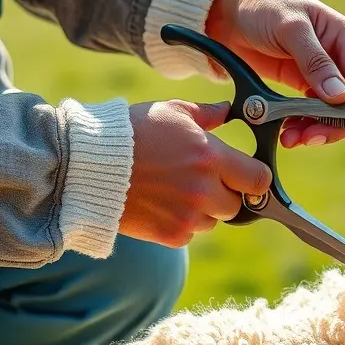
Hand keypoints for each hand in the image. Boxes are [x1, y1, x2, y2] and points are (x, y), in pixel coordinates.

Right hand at [119, 100, 271, 247]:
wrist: (86, 166)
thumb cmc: (130, 133)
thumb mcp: (170, 112)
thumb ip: (207, 114)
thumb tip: (228, 110)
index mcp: (211, 157)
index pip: (259, 180)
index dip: (254, 178)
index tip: (245, 175)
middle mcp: (204, 190)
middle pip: (237, 204)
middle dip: (224, 194)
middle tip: (199, 181)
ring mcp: (188, 215)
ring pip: (213, 220)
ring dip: (202, 210)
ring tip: (173, 190)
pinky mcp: (171, 235)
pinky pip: (190, 234)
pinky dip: (180, 223)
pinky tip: (159, 204)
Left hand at [205, 0, 344, 147]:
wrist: (228, 10)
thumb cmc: (264, 6)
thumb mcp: (290, 27)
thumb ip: (316, 61)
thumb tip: (342, 97)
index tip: (336, 122)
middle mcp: (342, 57)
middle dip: (342, 124)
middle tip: (313, 138)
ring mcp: (325, 74)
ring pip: (339, 112)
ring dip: (321, 130)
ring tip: (293, 139)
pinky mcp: (305, 86)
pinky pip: (315, 114)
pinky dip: (305, 126)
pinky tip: (289, 133)